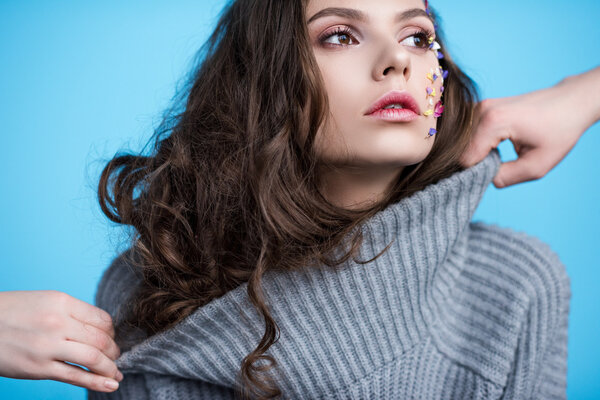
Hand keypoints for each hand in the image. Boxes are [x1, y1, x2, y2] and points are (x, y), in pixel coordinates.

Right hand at [0, 290, 122, 391]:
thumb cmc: (12, 313)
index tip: (111, 338)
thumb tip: (98, 328)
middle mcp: (58, 322)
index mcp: (62, 302)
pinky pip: (75, 376)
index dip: (112, 332)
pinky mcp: (38, 368)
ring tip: (114, 372)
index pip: (102, 319)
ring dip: (109, 367)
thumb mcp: (44, 301)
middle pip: (101, 339)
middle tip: (115, 356)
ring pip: (93, 358)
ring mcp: (48, 346)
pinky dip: (97, 382)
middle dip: (114, 350)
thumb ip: (70, 312)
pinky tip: (110, 385)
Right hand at [460, 67, 598, 187]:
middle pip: (462, 150)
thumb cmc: (559, 130)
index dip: (478, 172)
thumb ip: (505, 178)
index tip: (499, 171)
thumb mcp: (537, 166)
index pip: (466, 160)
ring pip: (463, 142)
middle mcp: (481, 110)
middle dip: (477, 162)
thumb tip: (483, 179)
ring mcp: (479, 105)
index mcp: (493, 122)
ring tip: (500, 152)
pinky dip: (477, 142)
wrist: (571, 102)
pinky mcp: (481, 106)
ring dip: (477, 152)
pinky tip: (495, 143)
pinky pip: (467, 133)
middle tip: (502, 163)